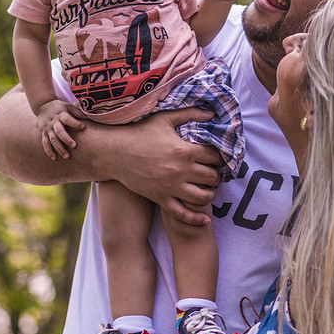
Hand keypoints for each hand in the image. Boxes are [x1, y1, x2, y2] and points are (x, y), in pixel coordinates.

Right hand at [35, 100, 87, 158]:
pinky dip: (49, 151)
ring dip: (59, 148)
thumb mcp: (68, 106)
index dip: (74, 123)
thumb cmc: (60, 108)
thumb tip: (91, 116)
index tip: (83, 127)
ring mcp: (48, 129)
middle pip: (59, 131)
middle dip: (66, 139)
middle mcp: (53, 122)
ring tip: (67, 156)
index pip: (67, 118)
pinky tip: (54, 158)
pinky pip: (45, 143)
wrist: (42, 106)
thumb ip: (78, 112)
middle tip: (74, 146)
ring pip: (53, 139)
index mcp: (60, 114)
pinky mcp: (44, 133)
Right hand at [113, 108, 222, 225]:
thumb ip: (190, 113)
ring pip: (202, 198)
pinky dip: (196, 219)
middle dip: (216, 176)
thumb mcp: (165, 119)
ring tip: (207, 189)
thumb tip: (211, 113)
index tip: (216, 158)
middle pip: (212, 178)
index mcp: (184, 150)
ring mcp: (171, 187)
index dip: (219, 158)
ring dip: (209, 194)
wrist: (115, 153)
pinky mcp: (161, 198)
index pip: (214, 157)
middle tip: (213, 174)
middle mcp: (180, 170)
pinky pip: (183, 214)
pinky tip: (205, 220)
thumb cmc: (140, 133)